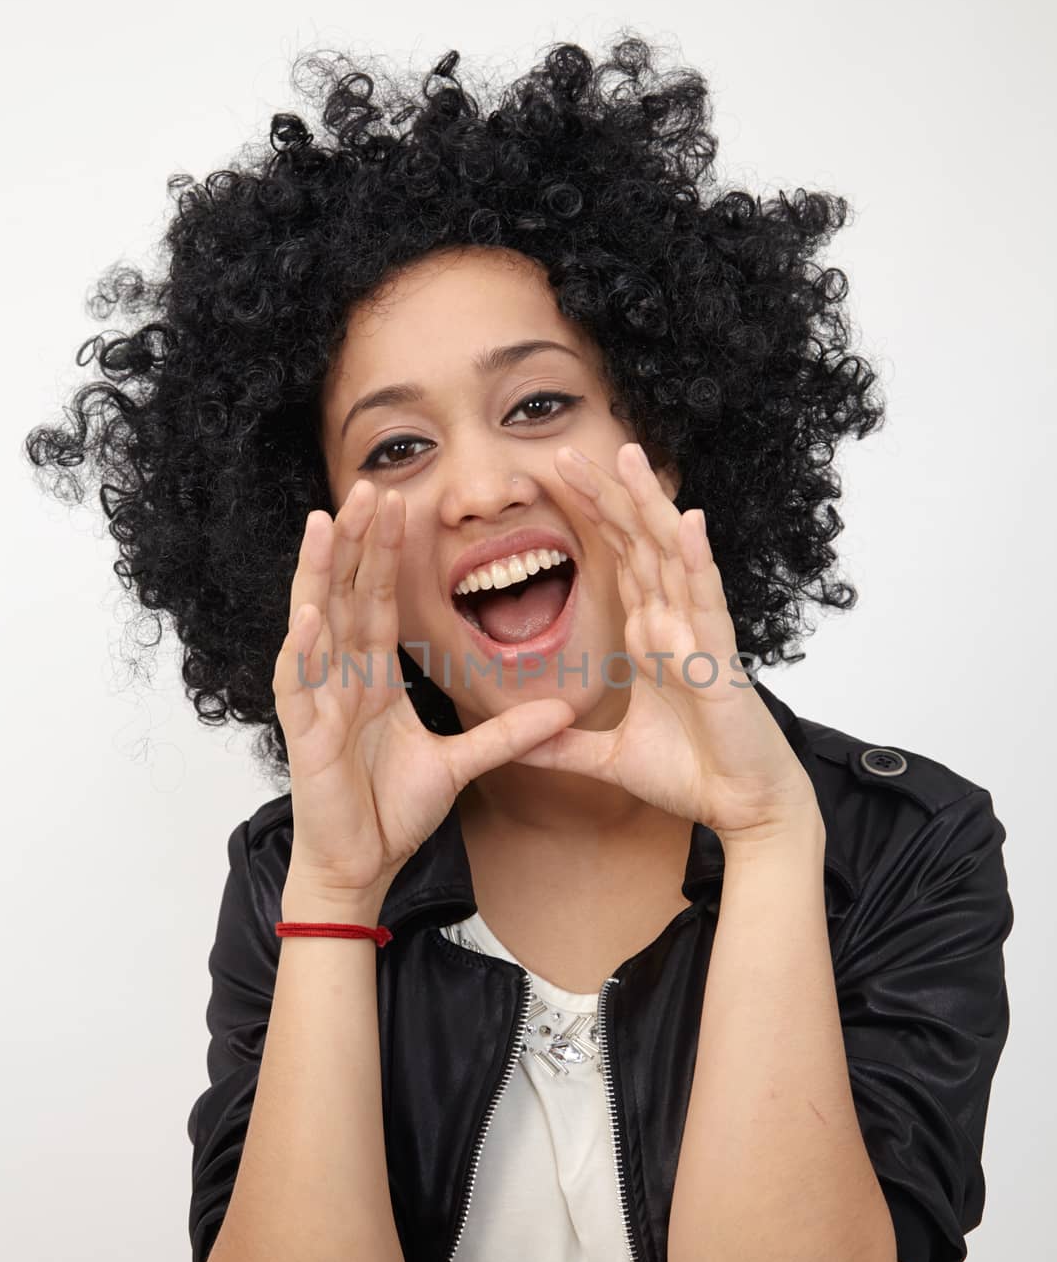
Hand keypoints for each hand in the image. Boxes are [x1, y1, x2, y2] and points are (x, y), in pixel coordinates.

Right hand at [274, 482, 576, 891]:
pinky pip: (298, 683)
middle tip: (370, 485)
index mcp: (370, 677)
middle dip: (355, 541)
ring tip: (323, 522)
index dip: (386, 552)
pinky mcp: (304, 736)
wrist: (359, 866)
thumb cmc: (390, 811)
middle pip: (346, 595)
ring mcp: (317, 702)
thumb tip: (563, 711)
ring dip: (317, 573)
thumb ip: (506, 734)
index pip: (378, 601)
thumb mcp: (460, 763)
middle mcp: (339, 678)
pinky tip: (310, 610)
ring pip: (313, 623)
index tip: (401, 503)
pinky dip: (302, 647)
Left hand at [512, 443, 821, 846]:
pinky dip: (697, 561)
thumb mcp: (609, 760)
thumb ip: (563, 748)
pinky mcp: (720, 660)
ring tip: (630, 456)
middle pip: (639, 543)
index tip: (557, 476)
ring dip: (651, 506)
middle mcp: (675, 624)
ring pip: (672, 556)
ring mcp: (699, 636)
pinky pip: (707, 602)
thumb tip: (518, 743)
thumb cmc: (693, 776)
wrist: (741, 811)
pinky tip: (688, 522)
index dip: (592, 516)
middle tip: (566, 450)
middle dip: (607, 494)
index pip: (619, 560)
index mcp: (651, 637)